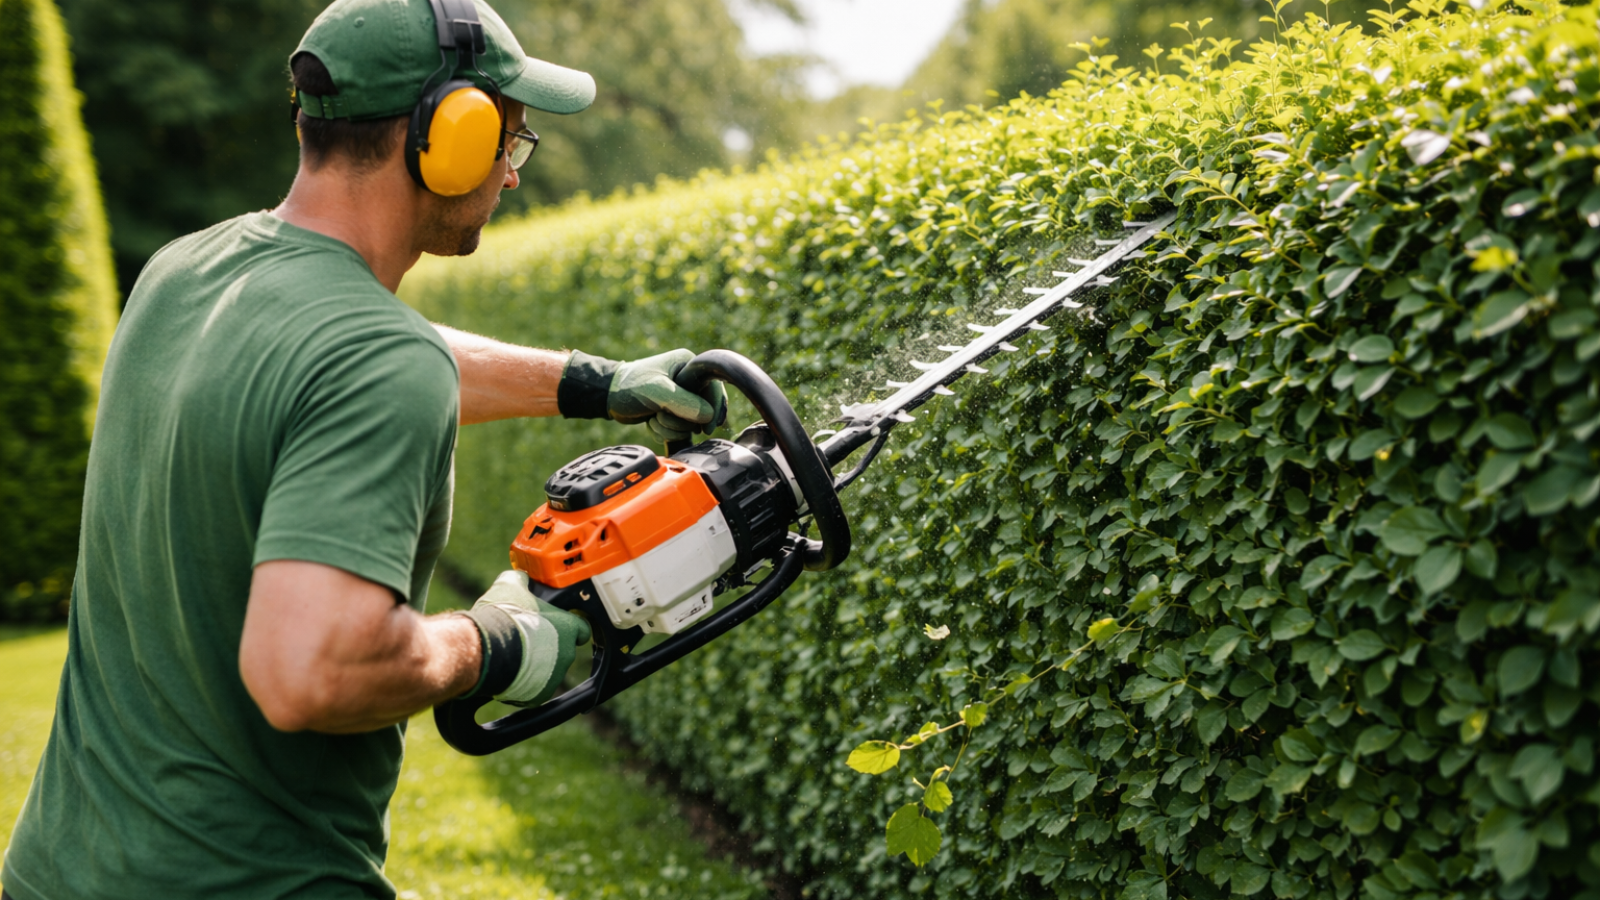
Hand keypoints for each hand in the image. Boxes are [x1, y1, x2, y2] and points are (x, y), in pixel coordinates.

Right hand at [461, 571, 590, 706]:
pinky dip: (524, 684)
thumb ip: (520, 581)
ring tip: (514, 656)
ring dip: (536, 666)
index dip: (568, 628)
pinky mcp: (539, 696)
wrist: (486, 650)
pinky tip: (509, 673)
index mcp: (567, 627)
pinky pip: (535, 690)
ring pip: (549, 672)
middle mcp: (567, 653)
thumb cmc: (502, 618)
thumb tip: (518, 577)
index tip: (555, 627)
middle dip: (548, 647)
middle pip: (563, 651)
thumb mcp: (509, 586)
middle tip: (526, 640)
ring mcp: (554, 677)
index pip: (580, 629)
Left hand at [609, 349, 727, 441]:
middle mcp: (688, 380)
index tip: (707, 428)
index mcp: (689, 365)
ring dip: (670, 428)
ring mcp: (681, 397)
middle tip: (662, 415)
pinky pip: (679, 430)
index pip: (714, 388)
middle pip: (703, 411)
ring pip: (690, 424)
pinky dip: (665, 432)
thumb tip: (708, 416)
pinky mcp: (672, 411)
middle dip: (681, 421)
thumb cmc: (629, 386)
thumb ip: (684, 403)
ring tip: (653, 418)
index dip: (714, 409)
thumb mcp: (657, 391)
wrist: (607, 396)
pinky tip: (651, 423)